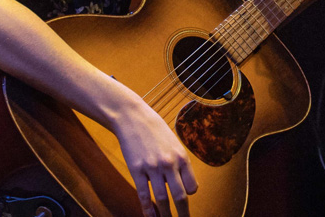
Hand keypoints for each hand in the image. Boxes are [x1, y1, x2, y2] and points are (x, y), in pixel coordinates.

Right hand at [113, 99, 197, 216]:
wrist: (133, 117)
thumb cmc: (155, 129)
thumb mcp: (174, 143)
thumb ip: (179, 162)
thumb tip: (182, 181)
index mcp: (182, 157)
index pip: (192, 186)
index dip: (189, 194)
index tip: (186, 197)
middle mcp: (169, 164)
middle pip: (180, 196)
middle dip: (183, 213)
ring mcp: (152, 168)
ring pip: (162, 199)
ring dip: (165, 215)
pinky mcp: (136, 170)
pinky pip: (143, 195)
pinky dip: (148, 209)